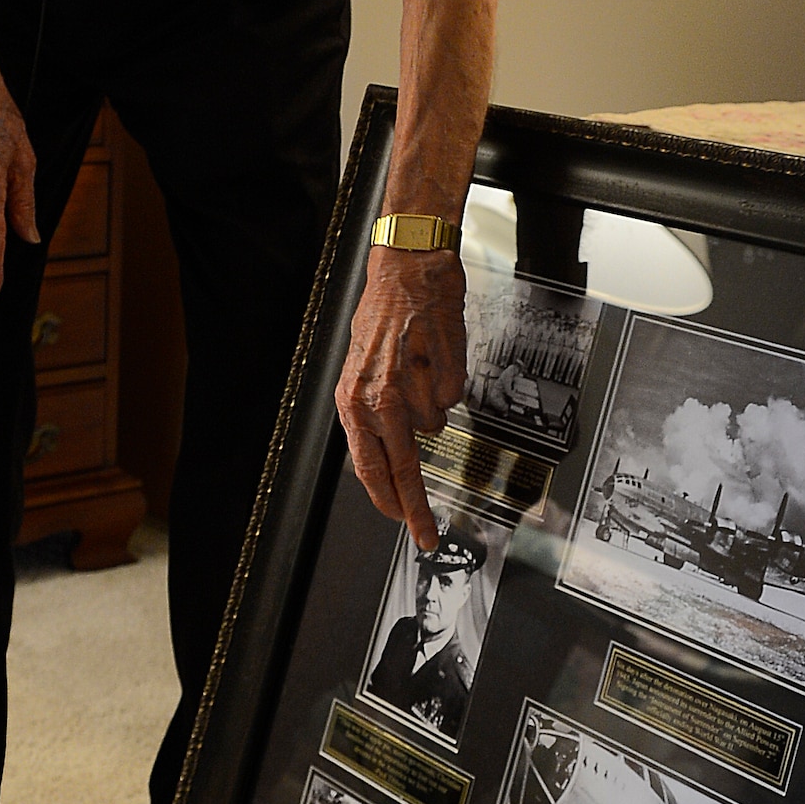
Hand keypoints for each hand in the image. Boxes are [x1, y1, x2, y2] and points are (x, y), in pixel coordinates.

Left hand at [335, 248, 467, 549]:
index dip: (388, 502)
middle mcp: (379, 396)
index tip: (402, 525)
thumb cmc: (384, 313)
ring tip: (419, 371)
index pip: (370, 467)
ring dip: (430, 409)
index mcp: (353, 399)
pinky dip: (447, 385)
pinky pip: (451, 399)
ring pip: (433, 427)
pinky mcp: (445, 372)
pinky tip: (435, 358)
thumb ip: (371, 413)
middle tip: (427, 535)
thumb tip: (385, 455)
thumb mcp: (361, 367)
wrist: (409, 268)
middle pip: (403, 468)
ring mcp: (414, 386)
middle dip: (417, 508)